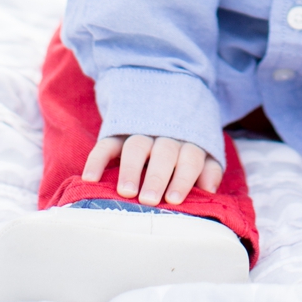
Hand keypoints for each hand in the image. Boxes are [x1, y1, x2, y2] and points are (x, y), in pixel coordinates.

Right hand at [83, 132, 221, 205]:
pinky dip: (97, 160)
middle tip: (149, 200)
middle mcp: (166, 137)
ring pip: (136, 147)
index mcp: (189, 143)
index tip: (174, 199)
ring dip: (130, 169)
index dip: (183, 178)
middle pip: (164, 153)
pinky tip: (91, 178)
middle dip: (157, 177)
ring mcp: (140, 134)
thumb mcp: (204, 155)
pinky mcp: (116, 134)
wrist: (166, 101)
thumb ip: (209, 171)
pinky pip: (105, 145)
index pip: (190, 158)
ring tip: (126, 192)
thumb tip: (210, 189)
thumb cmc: (184, 148)